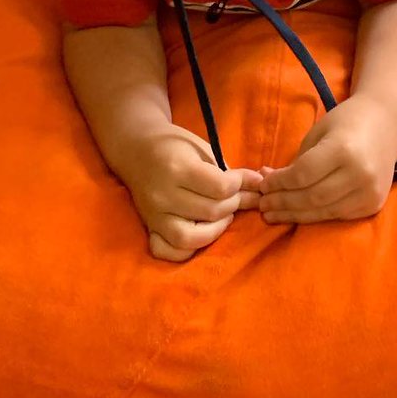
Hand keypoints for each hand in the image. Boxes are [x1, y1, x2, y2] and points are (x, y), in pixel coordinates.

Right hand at [121, 125, 262, 261]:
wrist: (136, 149)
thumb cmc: (174, 146)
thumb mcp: (203, 149)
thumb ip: (229, 170)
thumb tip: (260, 185)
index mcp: (177, 168)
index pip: (220, 188)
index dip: (238, 184)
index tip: (239, 179)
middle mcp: (163, 195)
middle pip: (211, 212)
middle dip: (232, 204)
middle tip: (235, 196)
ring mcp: (154, 215)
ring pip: (192, 238)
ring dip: (217, 229)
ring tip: (223, 215)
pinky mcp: (149, 228)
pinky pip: (169, 252)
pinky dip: (188, 250)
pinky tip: (201, 233)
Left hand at [257, 94, 396, 224]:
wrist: (387, 123)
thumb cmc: (347, 121)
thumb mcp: (319, 131)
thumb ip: (297, 159)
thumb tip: (267, 182)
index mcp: (343, 149)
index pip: (303, 175)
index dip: (279, 184)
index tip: (262, 186)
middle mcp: (359, 173)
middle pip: (311, 197)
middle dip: (283, 203)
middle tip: (263, 205)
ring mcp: (369, 192)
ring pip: (323, 211)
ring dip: (295, 214)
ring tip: (273, 214)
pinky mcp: (374, 204)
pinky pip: (338, 215)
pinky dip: (315, 215)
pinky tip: (298, 213)